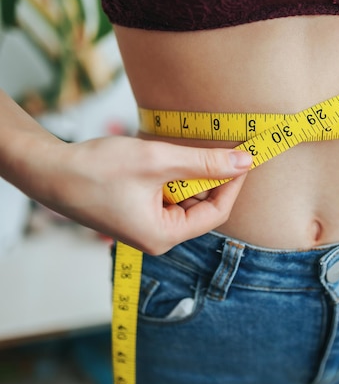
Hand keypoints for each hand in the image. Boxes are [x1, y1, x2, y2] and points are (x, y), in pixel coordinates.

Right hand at [32, 136, 250, 254]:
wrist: (48, 170)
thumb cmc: (95, 170)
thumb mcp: (158, 161)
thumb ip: (204, 162)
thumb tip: (244, 162)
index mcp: (164, 235)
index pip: (217, 212)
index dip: (234, 183)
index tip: (245, 157)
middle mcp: (158, 237)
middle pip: (202, 205)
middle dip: (212, 176)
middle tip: (221, 146)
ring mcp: (147, 225)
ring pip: (186, 198)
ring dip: (192, 173)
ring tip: (188, 149)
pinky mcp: (139, 212)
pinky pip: (169, 195)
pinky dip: (175, 175)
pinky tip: (169, 157)